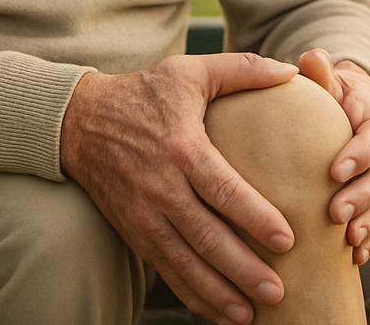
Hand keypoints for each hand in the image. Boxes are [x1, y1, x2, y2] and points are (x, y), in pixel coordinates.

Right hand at [60, 53, 298, 324]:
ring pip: (185, 263)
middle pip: (206, 237)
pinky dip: (191, 294)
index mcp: (182, 148)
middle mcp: (161, 188)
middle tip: (278, 291)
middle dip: (242, 269)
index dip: (254, 218)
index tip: (287, 240)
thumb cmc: (143, 92)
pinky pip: (165, 270)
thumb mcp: (189, 71)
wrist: (78, 121)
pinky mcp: (134, 232)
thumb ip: (242, 69)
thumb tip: (291, 70)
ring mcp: (144, 215)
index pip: (222, 190)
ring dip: (218, 292)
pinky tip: (218, 311)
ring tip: (251, 314)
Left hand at [297, 49, 369, 264]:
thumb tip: (313, 58)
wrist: (346, 111)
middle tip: (335, 214)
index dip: (360, 153)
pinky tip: (355, 258)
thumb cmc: (330, 96)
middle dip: (363, 196)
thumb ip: (321, 72)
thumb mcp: (327, 80)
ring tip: (349, 240)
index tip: (334, 171)